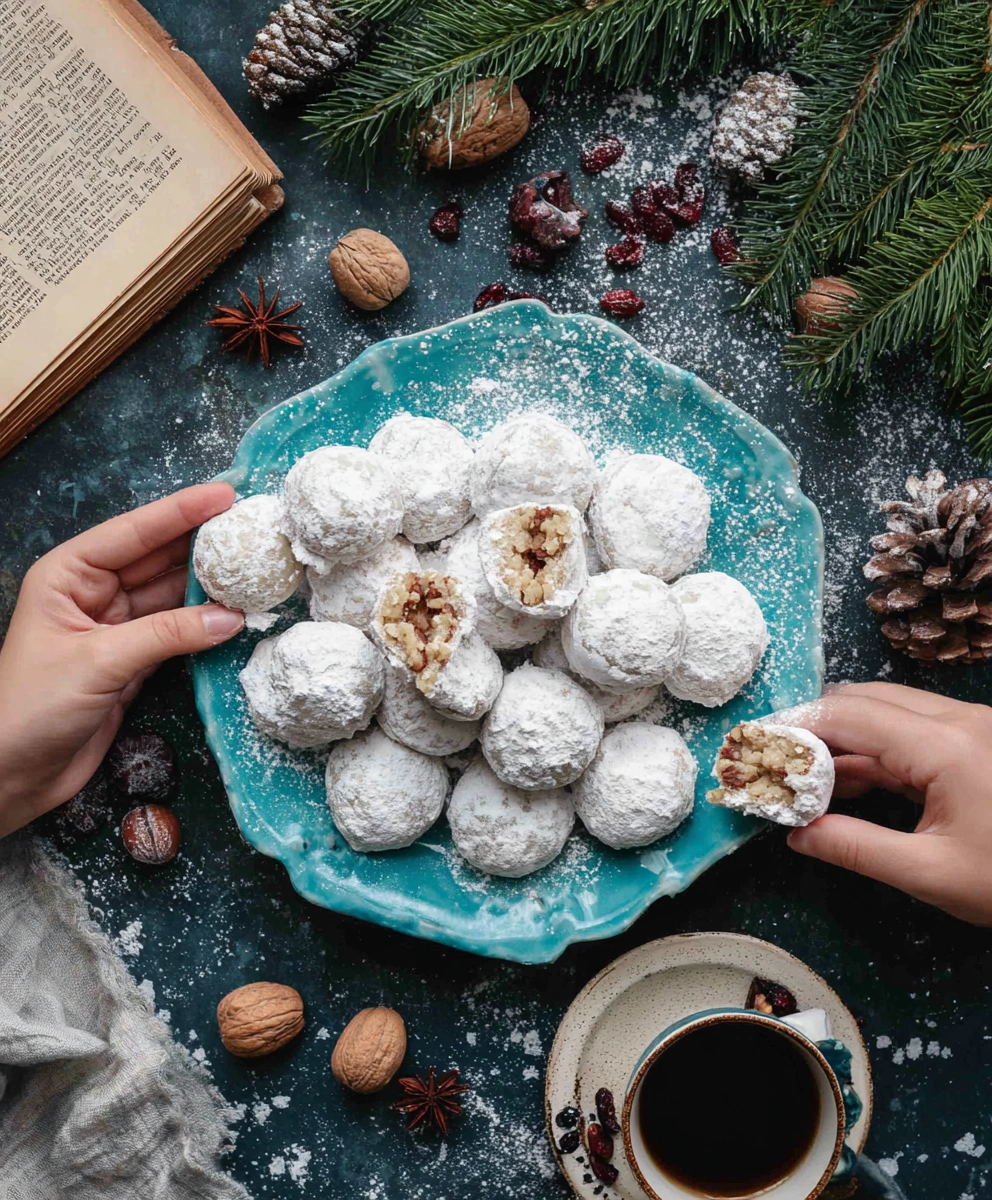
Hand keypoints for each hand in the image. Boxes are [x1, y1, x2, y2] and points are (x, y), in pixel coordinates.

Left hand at [0, 483, 242, 836]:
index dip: (181, 511)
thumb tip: (231, 617)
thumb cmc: (31, 708)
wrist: (10, 776)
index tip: (226, 494)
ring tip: (255, 567)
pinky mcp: (131, 661)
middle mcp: (92, 593)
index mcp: (68, 574)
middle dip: (202, 543)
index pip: (133, 532)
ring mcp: (114, 627)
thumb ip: (167, 635)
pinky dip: (205, 624)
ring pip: (172, 595)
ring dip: (210, 586)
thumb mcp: (99, 662)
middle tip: (251, 525)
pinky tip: (235, 612)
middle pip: (156, 558)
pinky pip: (176, 632)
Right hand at [784, 681, 991, 923]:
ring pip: (888, 711)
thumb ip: (855, 849)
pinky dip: (872, 752)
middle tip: (773, 758)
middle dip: (814, 726)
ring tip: (799, 774)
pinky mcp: (976, 743)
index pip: (852, 715)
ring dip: (842, 738)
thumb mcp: (932, 874)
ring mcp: (971, 728)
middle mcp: (960, 721)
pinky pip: (911, 732)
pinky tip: (842, 783)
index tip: (756, 746)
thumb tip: (796, 835)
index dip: (797, 727)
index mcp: (948, 747)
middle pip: (866, 700)